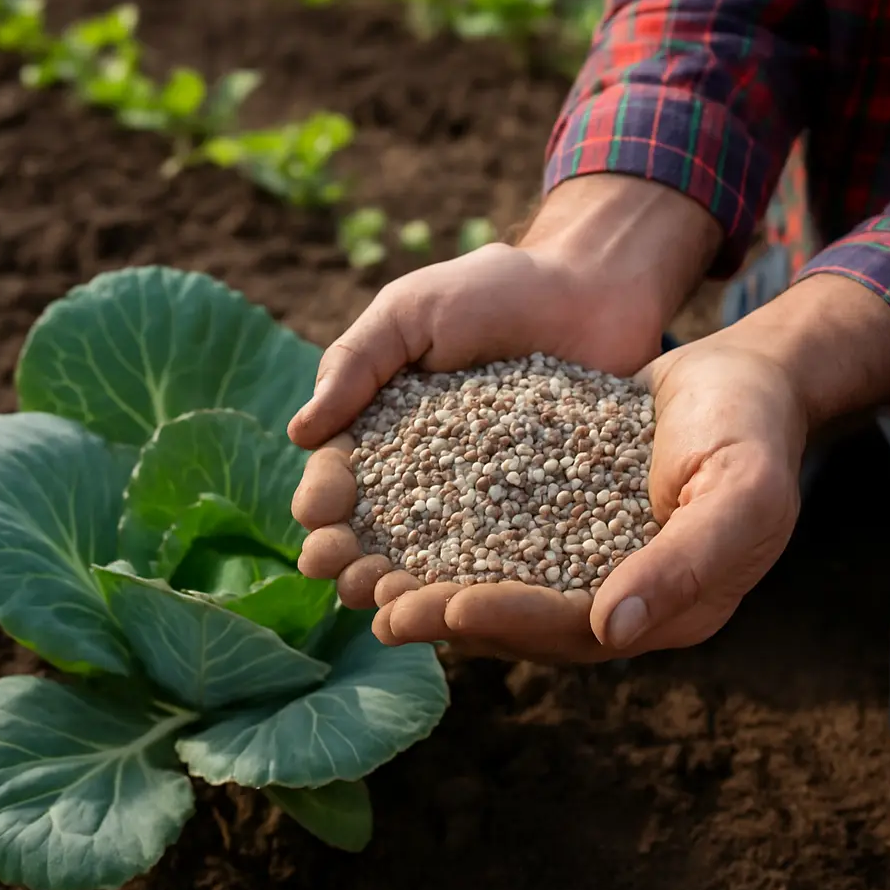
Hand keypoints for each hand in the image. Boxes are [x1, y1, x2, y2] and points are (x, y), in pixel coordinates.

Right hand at [288, 176, 721, 662]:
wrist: (590, 286)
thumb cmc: (492, 289)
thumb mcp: (411, 312)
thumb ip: (356, 363)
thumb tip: (299, 433)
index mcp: (387, 427)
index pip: (344, 474)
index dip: (325, 502)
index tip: (315, 523)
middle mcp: (431, 471)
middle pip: (382, 526)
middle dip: (355, 555)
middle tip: (342, 579)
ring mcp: (487, 492)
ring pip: (437, 550)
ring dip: (406, 580)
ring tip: (389, 603)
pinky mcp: (543, 504)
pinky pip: (508, 545)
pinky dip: (481, 577)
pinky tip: (464, 603)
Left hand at [290, 334, 805, 661]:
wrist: (743, 378)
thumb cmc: (753, 431)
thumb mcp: (742, 492)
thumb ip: (686, 563)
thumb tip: (611, 629)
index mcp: (665, 607)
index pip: (574, 630)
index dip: (510, 621)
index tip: (444, 608)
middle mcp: (620, 595)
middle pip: (526, 619)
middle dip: (451, 614)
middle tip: (378, 606)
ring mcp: (590, 557)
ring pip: (503, 581)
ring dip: (437, 582)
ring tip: (370, 576)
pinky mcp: (566, 515)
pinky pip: (502, 533)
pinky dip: (452, 534)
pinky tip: (400, 520)